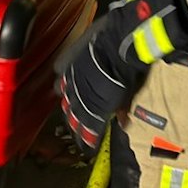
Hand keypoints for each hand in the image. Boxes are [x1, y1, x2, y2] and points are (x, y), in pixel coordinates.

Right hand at [56, 21, 134, 153]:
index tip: (88, 145)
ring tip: (72, 105)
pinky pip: (58, 75)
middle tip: (78, 128)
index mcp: (95, 109)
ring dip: (68, 103)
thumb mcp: (129, 92)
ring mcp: (70, 80)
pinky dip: (62, 79)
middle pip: (73, 116)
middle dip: (76, 123)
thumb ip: (122, 109)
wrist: (118, 42)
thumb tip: (122, 123)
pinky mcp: (66, 63)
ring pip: (64, 98)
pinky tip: (65, 80)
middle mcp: (78, 98)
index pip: (88, 131)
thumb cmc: (127, 69)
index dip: (87, 139)